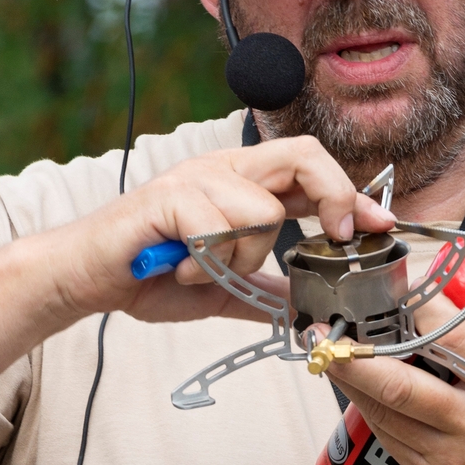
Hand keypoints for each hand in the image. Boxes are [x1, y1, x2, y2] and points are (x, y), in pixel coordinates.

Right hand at [45, 136, 394, 325]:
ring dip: (245, 256)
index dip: (351, 195)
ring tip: (206, 270)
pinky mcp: (170, 196)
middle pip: (302, 155)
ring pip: (265, 209)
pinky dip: (209, 261)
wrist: (83, 278)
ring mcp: (196, 177)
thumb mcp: (221, 290)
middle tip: (335, 237)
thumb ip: (263, 290)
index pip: (310, 171)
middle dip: (334, 195)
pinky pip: (221, 227)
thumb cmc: (149, 275)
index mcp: (241, 184)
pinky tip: (182, 268)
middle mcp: (223, 169)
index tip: (381, 223)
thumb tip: (305, 309)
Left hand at [326, 291, 464, 464]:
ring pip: (383, 411)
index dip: (421, 306)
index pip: (455, 338)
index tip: (404, 285)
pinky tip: (352, 384)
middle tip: (328, 327)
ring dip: (350, 378)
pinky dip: (366, 406)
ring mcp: (448, 456)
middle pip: (400, 383)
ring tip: (328, 348)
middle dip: (356, 352)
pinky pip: (387, 435)